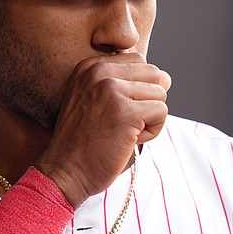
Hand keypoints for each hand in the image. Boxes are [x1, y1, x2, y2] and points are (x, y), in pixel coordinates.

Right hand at [36, 53, 170, 207]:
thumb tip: (167, 78)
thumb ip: (127, 84)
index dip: (138, 89)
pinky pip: (161, 112)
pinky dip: (151, 132)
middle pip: (153, 74)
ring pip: (160, 94)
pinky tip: (127, 140)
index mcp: (90, 66)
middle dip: (147, 101)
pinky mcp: (125, 112)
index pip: (138, 61)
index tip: (114, 109)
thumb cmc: (84, 141)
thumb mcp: (95, 100)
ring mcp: (111, 90)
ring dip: (149, 119)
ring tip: (122, 132)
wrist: (64, 171)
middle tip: (122, 122)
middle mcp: (99, 72)